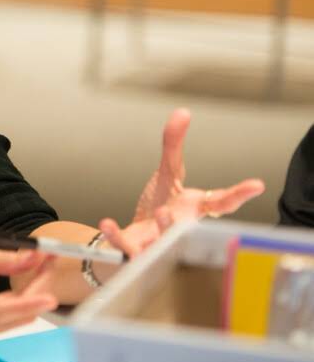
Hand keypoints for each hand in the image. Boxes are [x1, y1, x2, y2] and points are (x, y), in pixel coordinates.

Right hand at [0, 242, 57, 333]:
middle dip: (39, 287)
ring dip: (34, 295)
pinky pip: (11, 320)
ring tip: (40, 268)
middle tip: (47, 262)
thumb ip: (2, 259)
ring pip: (19, 318)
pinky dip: (24, 303)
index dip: (32, 298)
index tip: (51, 288)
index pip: (8, 306)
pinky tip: (28, 285)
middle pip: (20, 312)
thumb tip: (30, 258)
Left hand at [101, 108, 264, 257]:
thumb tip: (182, 112)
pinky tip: (106, 223)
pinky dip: (115, 236)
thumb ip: (172, 146)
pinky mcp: (132, 249)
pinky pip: (123, 245)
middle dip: (196, 217)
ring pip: (161, 241)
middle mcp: (178, 227)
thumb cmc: (159, 207)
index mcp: (193, 209)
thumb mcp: (167, 174)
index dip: (239, 194)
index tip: (256, 185)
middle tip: (195, 207)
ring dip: (163, 228)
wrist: (136, 239)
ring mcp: (156, 242)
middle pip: (190, 226)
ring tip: (162, 213)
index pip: (220, 202)